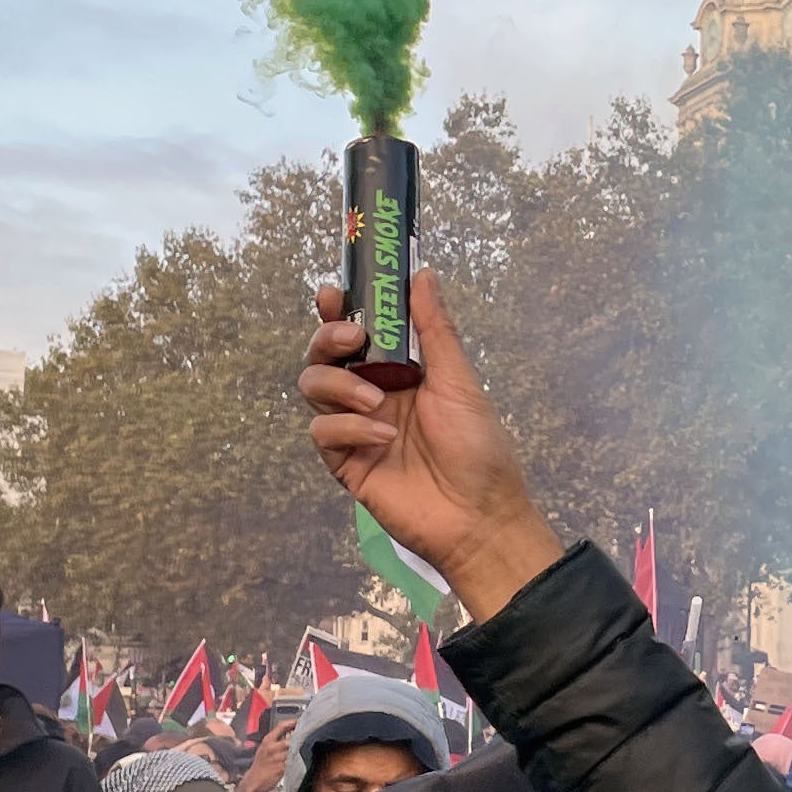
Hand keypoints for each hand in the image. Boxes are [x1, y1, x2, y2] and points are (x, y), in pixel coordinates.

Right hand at [301, 270, 560, 625]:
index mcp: (400, 370)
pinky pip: (322, 432)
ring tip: (376, 400)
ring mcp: (355, 427)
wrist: (478, 517)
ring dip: (338, 385)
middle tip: (350, 339)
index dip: (338, 309)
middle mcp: (372, 393)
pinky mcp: (345, 462)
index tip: (334, 293)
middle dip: (327, 338)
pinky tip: (383, 438)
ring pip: (313, 387)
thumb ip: (435, 329)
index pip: (357, 331)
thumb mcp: (459, 382)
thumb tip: (423, 273)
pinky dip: (348, 428)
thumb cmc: (479, 449)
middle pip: (323, 354)